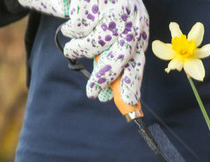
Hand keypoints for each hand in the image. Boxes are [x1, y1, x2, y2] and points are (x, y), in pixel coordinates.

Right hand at [18, 0, 148, 105]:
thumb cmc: (111, 13)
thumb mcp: (119, 35)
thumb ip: (113, 60)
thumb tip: (106, 94)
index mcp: (138, 35)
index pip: (137, 63)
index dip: (133, 84)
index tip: (129, 102)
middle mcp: (130, 25)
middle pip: (117, 58)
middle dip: (103, 78)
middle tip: (91, 92)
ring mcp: (113, 13)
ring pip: (93, 43)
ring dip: (78, 50)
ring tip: (72, 50)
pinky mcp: (96, 3)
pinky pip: (79, 27)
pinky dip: (71, 30)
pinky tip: (71, 26)